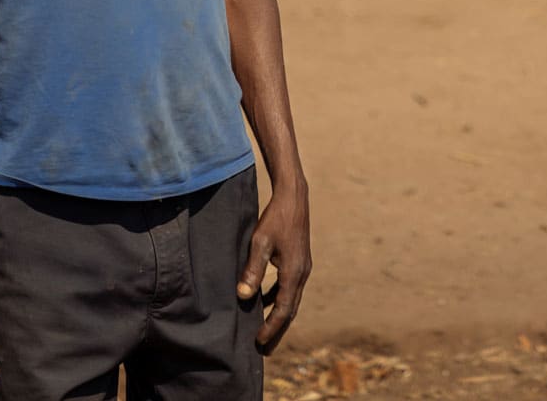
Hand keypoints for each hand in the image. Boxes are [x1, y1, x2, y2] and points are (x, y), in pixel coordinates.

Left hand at [236, 184, 311, 354]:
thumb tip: (243, 296)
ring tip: (266, 331)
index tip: (258, 343)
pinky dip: (280, 298)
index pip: (283, 309)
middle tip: (265, 350)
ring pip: (292, 299)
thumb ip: (253, 269)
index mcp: (293, 272)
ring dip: (279, 315)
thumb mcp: (260, 242)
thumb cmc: (276, 218)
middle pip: (290, 309)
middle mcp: (302, 273)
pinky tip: (266, 300)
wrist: (294, 197)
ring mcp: (303, 266)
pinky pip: (290, 287)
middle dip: (277, 329)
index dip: (271, 328)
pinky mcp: (300, 260)